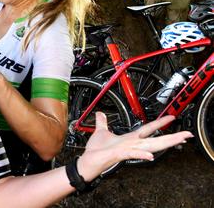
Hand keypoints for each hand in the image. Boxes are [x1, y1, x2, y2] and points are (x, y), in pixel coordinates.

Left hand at [78, 113, 192, 181]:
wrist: (88, 161)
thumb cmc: (96, 150)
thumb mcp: (100, 132)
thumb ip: (102, 122)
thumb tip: (100, 114)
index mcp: (130, 138)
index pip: (148, 128)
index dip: (160, 122)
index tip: (171, 117)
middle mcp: (132, 144)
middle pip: (156, 139)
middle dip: (172, 137)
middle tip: (187, 134)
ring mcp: (127, 149)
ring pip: (149, 146)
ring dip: (164, 143)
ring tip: (179, 139)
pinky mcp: (119, 154)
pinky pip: (132, 154)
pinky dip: (141, 154)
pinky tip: (150, 156)